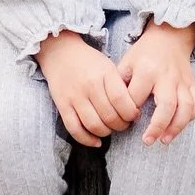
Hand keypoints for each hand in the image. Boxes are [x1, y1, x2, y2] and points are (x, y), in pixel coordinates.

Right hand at [36, 30, 139, 147]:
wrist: (60, 53)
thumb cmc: (89, 62)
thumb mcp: (108, 66)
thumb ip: (119, 86)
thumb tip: (133, 110)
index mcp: (105, 73)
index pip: (121, 100)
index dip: (131, 113)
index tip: (134, 115)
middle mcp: (89, 85)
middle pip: (110, 116)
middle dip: (121, 125)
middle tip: (124, 124)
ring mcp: (74, 96)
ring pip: (94, 125)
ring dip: (106, 133)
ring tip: (111, 129)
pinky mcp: (62, 105)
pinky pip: (74, 129)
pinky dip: (87, 140)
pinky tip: (96, 141)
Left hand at [118, 21, 194, 143]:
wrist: (169, 37)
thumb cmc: (144, 53)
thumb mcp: (127, 62)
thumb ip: (119, 84)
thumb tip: (113, 109)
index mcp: (147, 70)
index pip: (136, 97)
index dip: (129, 111)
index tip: (126, 119)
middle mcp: (167, 76)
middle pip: (167, 105)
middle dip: (157, 126)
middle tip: (147, 140)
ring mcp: (182, 81)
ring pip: (186, 108)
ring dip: (176, 127)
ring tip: (164, 140)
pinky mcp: (193, 84)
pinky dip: (191, 117)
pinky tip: (179, 126)